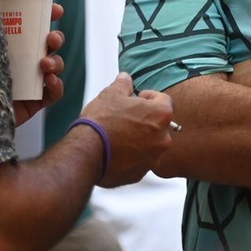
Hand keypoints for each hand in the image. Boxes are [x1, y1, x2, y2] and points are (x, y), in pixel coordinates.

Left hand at [12, 3, 65, 127]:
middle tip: (50, 39)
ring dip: (56, 62)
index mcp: (12, 42)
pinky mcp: (35, 102)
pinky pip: (55, 93)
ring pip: (56, 66)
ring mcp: (31, 80)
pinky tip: (50, 81)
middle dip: (56, 38)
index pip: (36, 24)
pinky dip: (58, 86)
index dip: (50, 14)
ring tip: (45, 65)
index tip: (56, 9)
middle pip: (50, 44)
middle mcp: (24, 59)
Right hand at [82, 73, 173, 187]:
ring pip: (150, 143)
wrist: (86, 152)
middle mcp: (163, 138)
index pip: (163, 100)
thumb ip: (123, 84)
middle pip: (158, 123)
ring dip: (139, 138)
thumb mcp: (111, 94)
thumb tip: (125, 77)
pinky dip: (132, 155)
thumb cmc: (101, 121)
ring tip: (118, 135)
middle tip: (124, 118)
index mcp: (162, 115)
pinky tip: (116, 150)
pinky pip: (140, 160)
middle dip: (144, 119)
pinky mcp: (141, 173)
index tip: (135, 100)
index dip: (147, 97)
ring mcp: (153, 158)